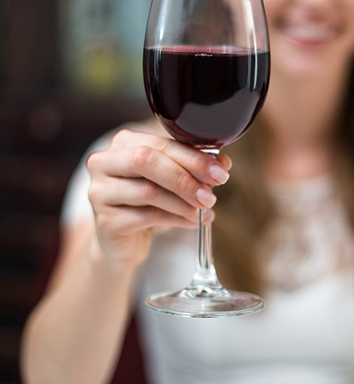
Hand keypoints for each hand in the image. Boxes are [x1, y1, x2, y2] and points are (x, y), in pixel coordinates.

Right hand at [86, 128, 230, 268]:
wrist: (123, 240)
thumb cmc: (149, 203)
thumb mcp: (173, 180)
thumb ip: (194, 167)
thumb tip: (222, 163)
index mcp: (123, 143)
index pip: (160, 143)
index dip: (192, 157)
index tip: (220, 172)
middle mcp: (104, 162)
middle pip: (146, 160)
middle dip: (185, 177)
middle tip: (211, 194)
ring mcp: (100, 191)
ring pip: (148, 191)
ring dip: (183, 202)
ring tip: (204, 211)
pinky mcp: (105, 220)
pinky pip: (147, 216)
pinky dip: (176, 219)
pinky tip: (192, 222)